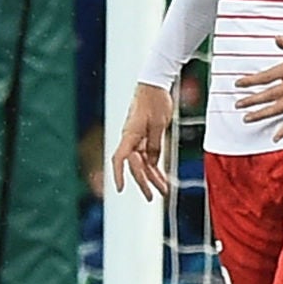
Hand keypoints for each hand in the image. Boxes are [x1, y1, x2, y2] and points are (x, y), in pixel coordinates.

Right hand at [111, 82, 174, 198]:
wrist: (154, 85)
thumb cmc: (155, 101)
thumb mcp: (159, 124)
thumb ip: (155, 144)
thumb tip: (153, 162)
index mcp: (130, 135)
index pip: (120, 159)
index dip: (118, 174)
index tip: (120, 189)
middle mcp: (131, 139)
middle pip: (135, 165)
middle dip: (143, 182)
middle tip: (151, 198)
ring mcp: (138, 139)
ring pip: (144, 163)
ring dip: (153, 177)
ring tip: (164, 191)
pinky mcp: (146, 137)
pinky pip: (150, 156)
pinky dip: (155, 167)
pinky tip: (162, 178)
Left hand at [234, 33, 282, 140]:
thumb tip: (277, 40)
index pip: (268, 77)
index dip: (252, 81)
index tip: (239, 83)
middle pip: (271, 95)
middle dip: (253, 100)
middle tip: (238, 104)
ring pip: (281, 108)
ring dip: (264, 114)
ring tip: (248, 118)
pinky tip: (277, 136)